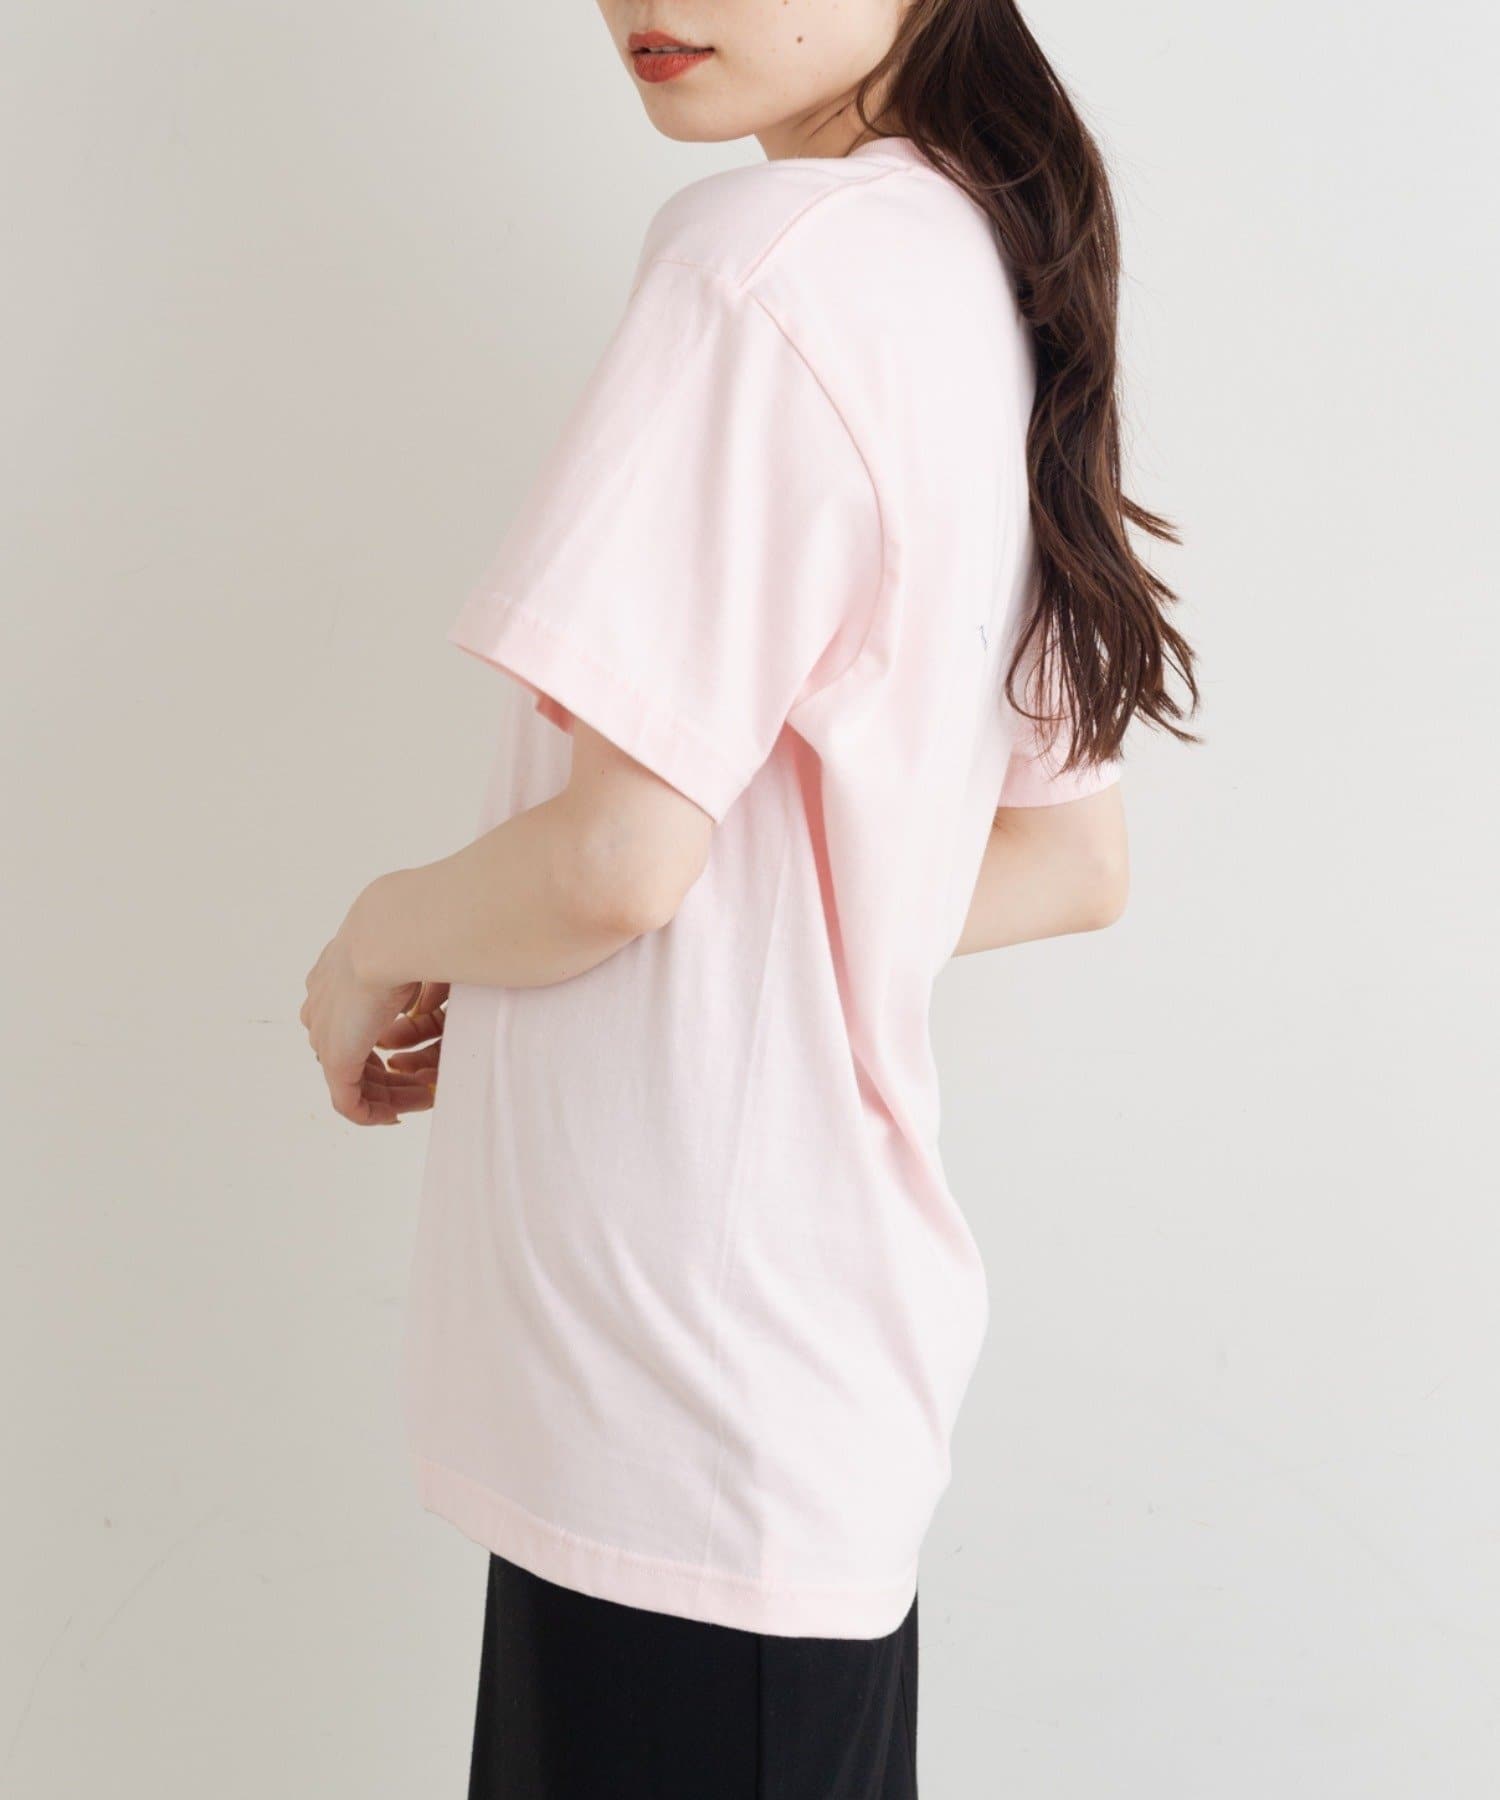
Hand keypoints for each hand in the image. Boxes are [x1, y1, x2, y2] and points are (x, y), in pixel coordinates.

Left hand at [301, 905, 444, 1124]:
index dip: (380, 1043)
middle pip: (351, 1056)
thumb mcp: (415, 959)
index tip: (408, 1052)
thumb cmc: (409, 938)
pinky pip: (350, 1104)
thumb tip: (427, 1007)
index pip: (350, 1024)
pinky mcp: (336, 1060)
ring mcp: (325, 1036)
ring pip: (352, 1082)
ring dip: (389, 1096)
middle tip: (424, 1082)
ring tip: (422, 1098)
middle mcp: (321, 1010)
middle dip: (389, 1075)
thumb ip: (417, 984)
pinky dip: (374, 1114)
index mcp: (332, 980)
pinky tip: (398, 1116)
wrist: (388, 937)